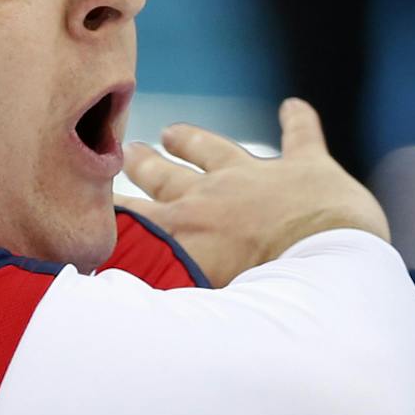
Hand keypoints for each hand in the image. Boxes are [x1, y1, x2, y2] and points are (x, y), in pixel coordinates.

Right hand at [119, 98, 388, 285]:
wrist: (322, 267)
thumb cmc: (259, 295)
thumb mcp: (192, 300)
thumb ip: (155, 291)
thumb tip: (116, 309)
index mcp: (182, 229)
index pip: (133, 216)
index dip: (111, 208)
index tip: (92, 198)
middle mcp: (210, 195)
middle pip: (164, 175)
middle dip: (142, 165)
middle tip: (128, 153)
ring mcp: (256, 175)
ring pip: (215, 149)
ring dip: (192, 139)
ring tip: (172, 132)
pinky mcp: (306, 167)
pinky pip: (300, 135)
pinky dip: (297, 119)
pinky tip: (294, 106)